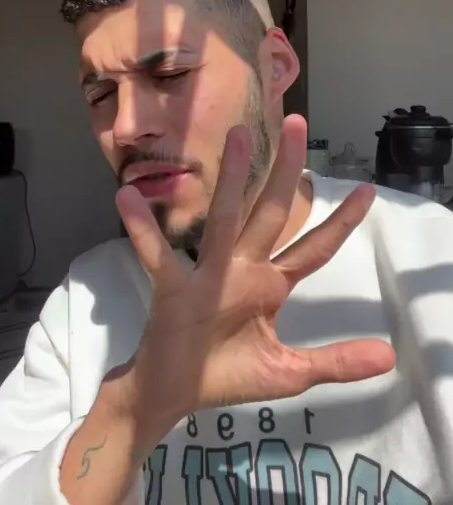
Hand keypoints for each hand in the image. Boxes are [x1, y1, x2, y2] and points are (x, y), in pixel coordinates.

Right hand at [114, 115, 394, 428]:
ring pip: (225, 220)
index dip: (341, 222)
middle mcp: (242, 269)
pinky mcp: (174, 289)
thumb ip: (335, 361)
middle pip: (271, 214)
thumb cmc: (225, 374)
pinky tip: (128, 196)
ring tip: (237, 137)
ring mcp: (208, 275)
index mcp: (271, 285)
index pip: (313, 248)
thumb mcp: (288, 372)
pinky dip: (144, 229)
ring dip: (231, 180)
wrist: (171, 395)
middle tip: (297, 122)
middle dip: (285, 170)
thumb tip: (389, 358)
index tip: (367, 189)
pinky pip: (159, 257)